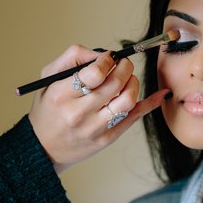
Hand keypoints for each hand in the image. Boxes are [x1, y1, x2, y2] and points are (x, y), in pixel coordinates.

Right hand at [28, 45, 166, 172]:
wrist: (43, 148)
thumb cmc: (47, 109)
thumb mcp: (48, 79)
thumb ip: (72, 57)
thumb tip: (102, 54)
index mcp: (60, 95)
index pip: (95, 73)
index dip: (107, 60)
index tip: (108, 58)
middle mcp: (77, 113)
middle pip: (115, 84)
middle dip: (125, 67)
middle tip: (123, 63)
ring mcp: (94, 128)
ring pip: (127, 101)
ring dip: (133, 83)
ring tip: (127, 79)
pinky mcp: (106, 139)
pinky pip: (134, 118)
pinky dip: (149, 103)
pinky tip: (160, 94)